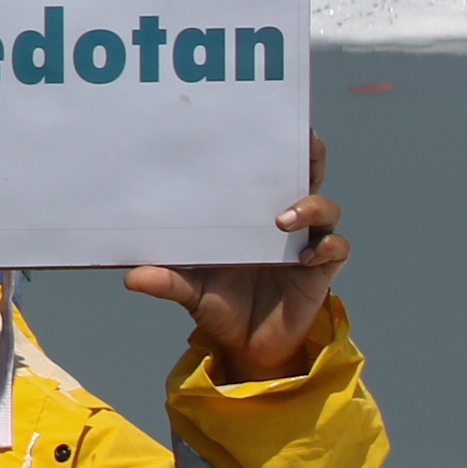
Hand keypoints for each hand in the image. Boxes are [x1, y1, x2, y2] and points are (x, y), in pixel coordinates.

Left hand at [126, 134, 349, 381]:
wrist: (246, 347)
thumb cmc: (218, 305)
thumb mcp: (189, 290)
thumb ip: (167, 281)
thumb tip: (130, 278)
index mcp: (249, 212)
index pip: (264, 169)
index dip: (270, 144)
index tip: (263, 120)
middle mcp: (280, 220)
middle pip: (306, 175)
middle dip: (310, 154)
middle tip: (306, 141)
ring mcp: (303, 242)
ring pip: (325, 207)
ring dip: (311, 205)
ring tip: (283, 218)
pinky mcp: (320, 271)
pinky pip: (336, 249)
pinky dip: (327, 247)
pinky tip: (306, 256)